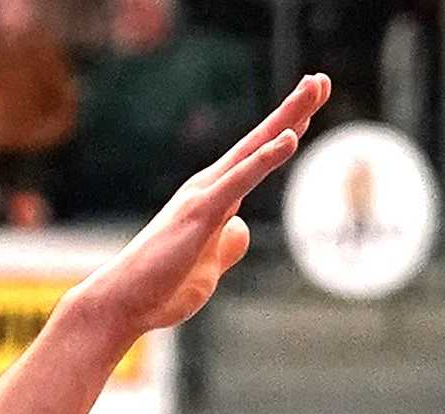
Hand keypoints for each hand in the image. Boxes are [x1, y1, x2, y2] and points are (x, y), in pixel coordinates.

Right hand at [71, 74, 329, 339]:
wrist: (123, 302)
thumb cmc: (160, 288)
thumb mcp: (207, 268)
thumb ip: (226, 245)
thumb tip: (241, 228)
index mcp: (213, 199)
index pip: (256, 158)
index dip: (285, 130)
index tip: (310, 105)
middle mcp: (209, 186)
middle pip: (259, 141)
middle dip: (292, 110)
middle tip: (321, 80)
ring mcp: (204, 196)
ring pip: (254, 148)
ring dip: (287, 117)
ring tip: (315, 86)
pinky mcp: (201, 212)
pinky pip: (240, 179)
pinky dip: (266, 158)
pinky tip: (289, 138)